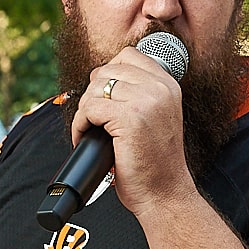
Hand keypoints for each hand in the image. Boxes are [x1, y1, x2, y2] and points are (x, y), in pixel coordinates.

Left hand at [70, 46, 190, 214]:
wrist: (165, 193)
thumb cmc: (155, 162)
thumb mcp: (157, 117)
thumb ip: (139, 94)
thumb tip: (101, 78)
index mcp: (168, 85)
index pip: (128, 56)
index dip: (108, 74)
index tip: (104, 98)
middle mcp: (160, 88)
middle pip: (107, 71)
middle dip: (93, 95)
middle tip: (94, 119)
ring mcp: (146, 101)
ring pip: (95, 89)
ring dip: (85, 111)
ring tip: (90, 131)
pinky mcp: (129, 118)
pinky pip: (89, 109)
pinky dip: (80, 125)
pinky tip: (86, 138)